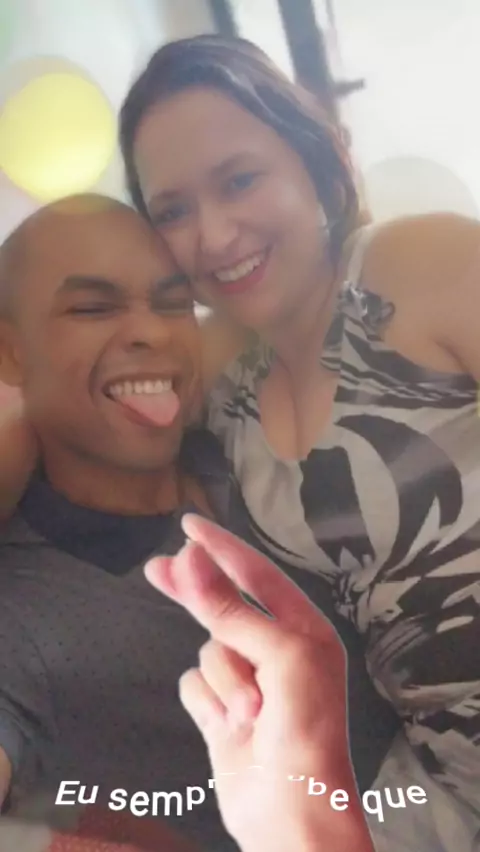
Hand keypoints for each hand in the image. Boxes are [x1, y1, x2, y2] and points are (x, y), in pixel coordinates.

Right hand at [145, 517, 372, 851]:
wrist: (293, 812)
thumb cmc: (305, 728)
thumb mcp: (278, 656)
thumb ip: (230, 609)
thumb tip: (191, 558)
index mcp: (303, 629)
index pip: (256, 574)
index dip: (222, 548)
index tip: (188, 525)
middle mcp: (276, 650)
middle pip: (222, 605)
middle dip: (195, 591)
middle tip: (157, 568)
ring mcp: (247, 681)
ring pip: (208, 651)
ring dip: (225, 680)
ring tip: (250, 713)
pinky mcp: (222, 711)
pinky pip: (195, 685)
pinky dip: (209, 703)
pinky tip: (229, 726)